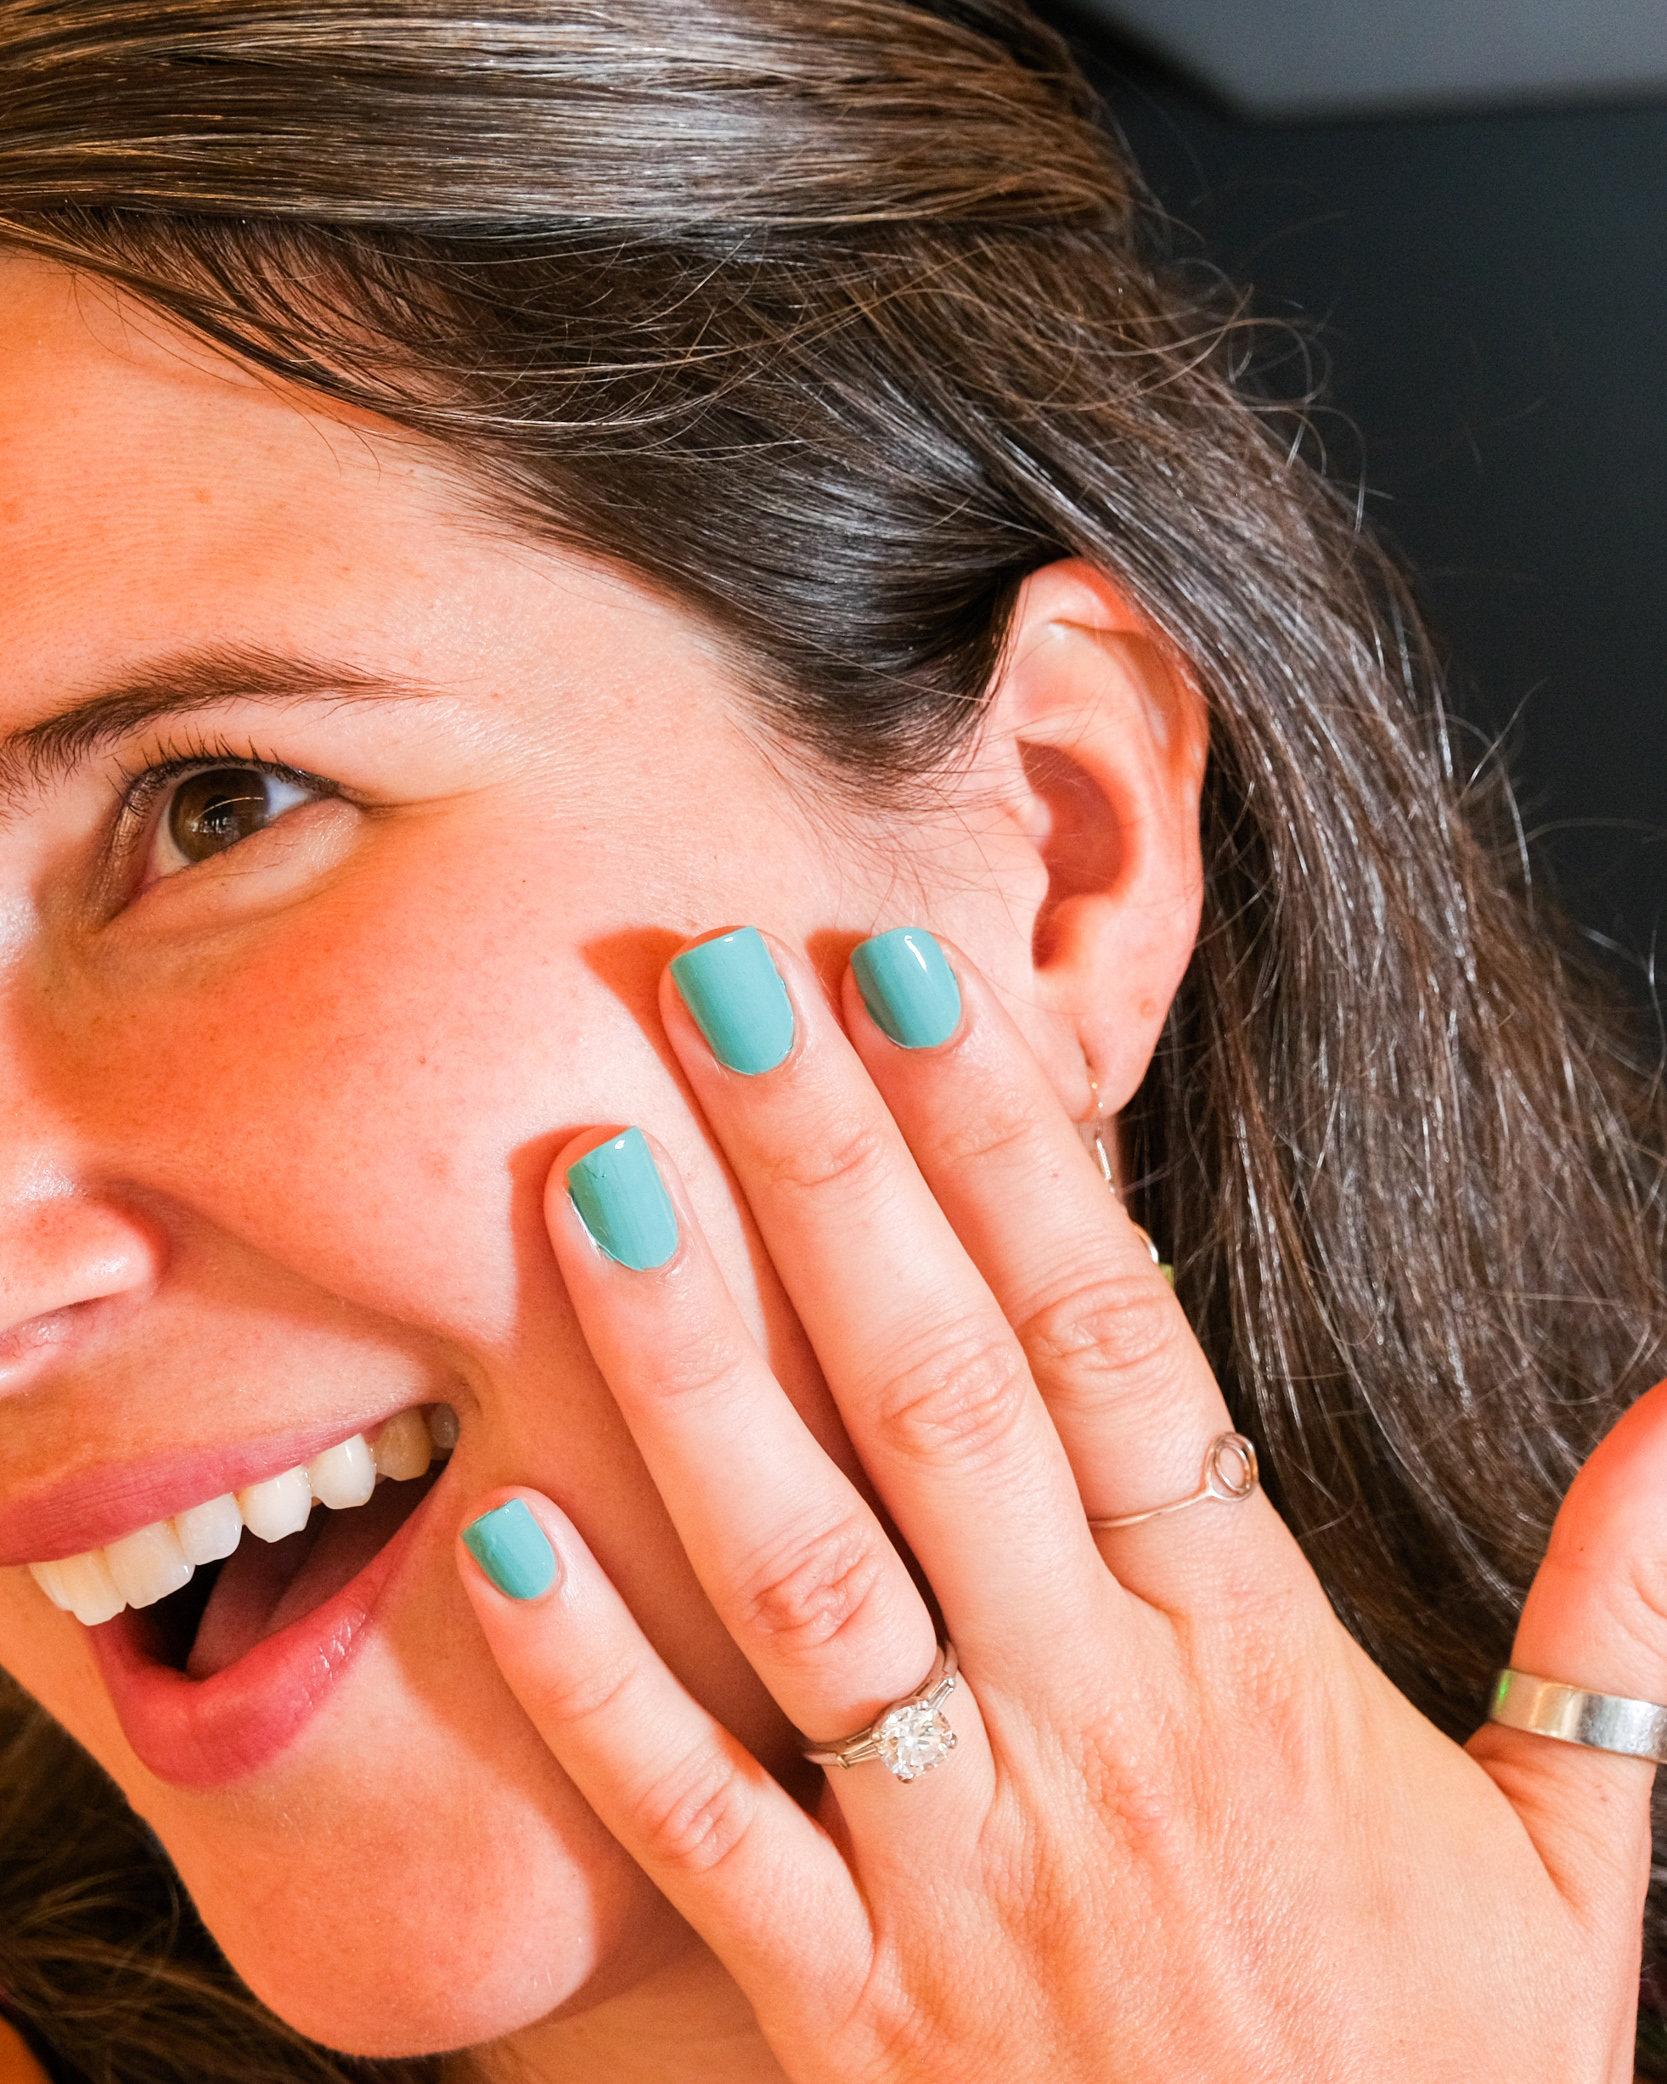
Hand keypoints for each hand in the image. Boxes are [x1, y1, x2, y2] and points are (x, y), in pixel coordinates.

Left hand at [456, 924, 1660, 2081]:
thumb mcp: (1577, 1862)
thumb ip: (1618, 1623)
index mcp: (1249, 1664)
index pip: (1111, 1345)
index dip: (1010, 1155)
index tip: (914, 992)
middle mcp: (1088, 1729)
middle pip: (941, 1397)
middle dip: (828, 1175)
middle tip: (723, 984)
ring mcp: (955, 1870)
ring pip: (802, 1573)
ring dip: (689, 1371)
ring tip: (589, 1182)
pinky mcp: (846, 2019)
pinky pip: (699, 1833)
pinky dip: (595, 1696)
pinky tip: (506, 1541)